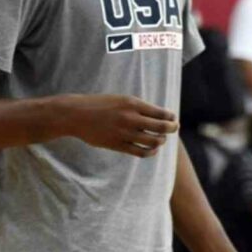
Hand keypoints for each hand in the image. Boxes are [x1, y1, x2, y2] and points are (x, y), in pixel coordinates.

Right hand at [54, 94, 176, 157]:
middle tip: (174, 128)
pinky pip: (140, 152)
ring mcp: (124, 132)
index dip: (171, 117)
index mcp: (132, 104)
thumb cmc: (101, 105)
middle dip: (172, 128)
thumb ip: (138, 107)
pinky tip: (152, 150)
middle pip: (161, 127)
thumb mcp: (121, 99)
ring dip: (161, 141)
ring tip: (161, 139)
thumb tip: (159, 116)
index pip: (161, 113)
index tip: (173, 118)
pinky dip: (150, 152)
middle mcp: (130, 118)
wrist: (77, 115)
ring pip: (153, 141)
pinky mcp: (117, 144)